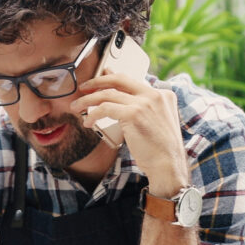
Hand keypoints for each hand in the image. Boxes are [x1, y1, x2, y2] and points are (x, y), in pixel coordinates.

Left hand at [71, 73, 188, 195]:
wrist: (168, 165)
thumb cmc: (160, 150)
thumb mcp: (157, 123)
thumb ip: (143, 110)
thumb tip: (120, 101)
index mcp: (163, 95)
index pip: (132, 82)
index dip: (112, 79)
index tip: (99, 81)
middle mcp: (155, 95)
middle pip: (120, 80)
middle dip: (97, 81)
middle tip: (83, 88)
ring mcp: (145, 103)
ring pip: (108, 93)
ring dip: (88, 100)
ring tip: (76, 107)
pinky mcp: (134, 114)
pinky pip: (105, 108)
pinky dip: (93, 114)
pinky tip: (88, 122)